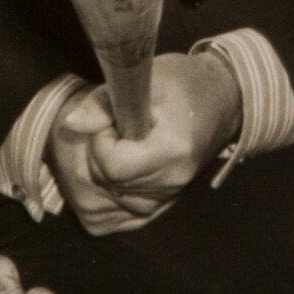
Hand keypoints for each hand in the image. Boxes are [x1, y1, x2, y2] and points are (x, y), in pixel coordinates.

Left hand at [47, 51, 243, 236]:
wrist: (222, 96)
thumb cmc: (183, 83)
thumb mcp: (143, 81)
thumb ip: (102, 103)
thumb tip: (72, 123)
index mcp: (173, 150)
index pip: (113, 167)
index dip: (101, 142)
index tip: (111, 121)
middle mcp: (175, 179)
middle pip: (112, 184)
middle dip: (101, 156)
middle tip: (115, 129)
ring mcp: (173, 193)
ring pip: (116, 200)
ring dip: (108, 174)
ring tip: (123, 144)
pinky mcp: (169, 200)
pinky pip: (128, 213)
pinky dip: (116, 192)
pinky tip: (120, 169)